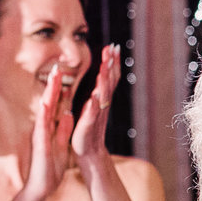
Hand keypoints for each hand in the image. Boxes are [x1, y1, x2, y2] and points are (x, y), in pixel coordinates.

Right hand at [19, 65, 76, 200]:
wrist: (42, 187)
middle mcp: (44, 128)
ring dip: (48, 95)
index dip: (59, 90)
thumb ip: (63, 129)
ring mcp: (41, 135)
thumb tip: (68, 114)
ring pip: (45, 111)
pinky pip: (42, 128)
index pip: (55, 106)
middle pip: (49, 103)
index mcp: (51, 128)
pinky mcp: (40, 145)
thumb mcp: (60, 144)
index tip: (62, 73)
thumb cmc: (50, 168)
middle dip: (53, 86)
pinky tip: (46, 104)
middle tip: (56, 67)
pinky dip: (45, 115)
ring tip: (52, 79)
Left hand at [71, 45, 119, 171]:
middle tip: (112, 48)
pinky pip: (92, 114)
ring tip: (105, 65)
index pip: (109, 78)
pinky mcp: (88, 126)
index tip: (113, 46)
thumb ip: (95, 95)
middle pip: (109, 82)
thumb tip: (97, 82)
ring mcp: (97, 115)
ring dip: (105, 80)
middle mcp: (102, 105)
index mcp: (101, 99)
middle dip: (111, 65)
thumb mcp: (91, 109)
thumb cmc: (88, 131)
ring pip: (103, 94)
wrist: (89, 153)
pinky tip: (95, 95)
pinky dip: (94, 104)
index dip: (112, 63)